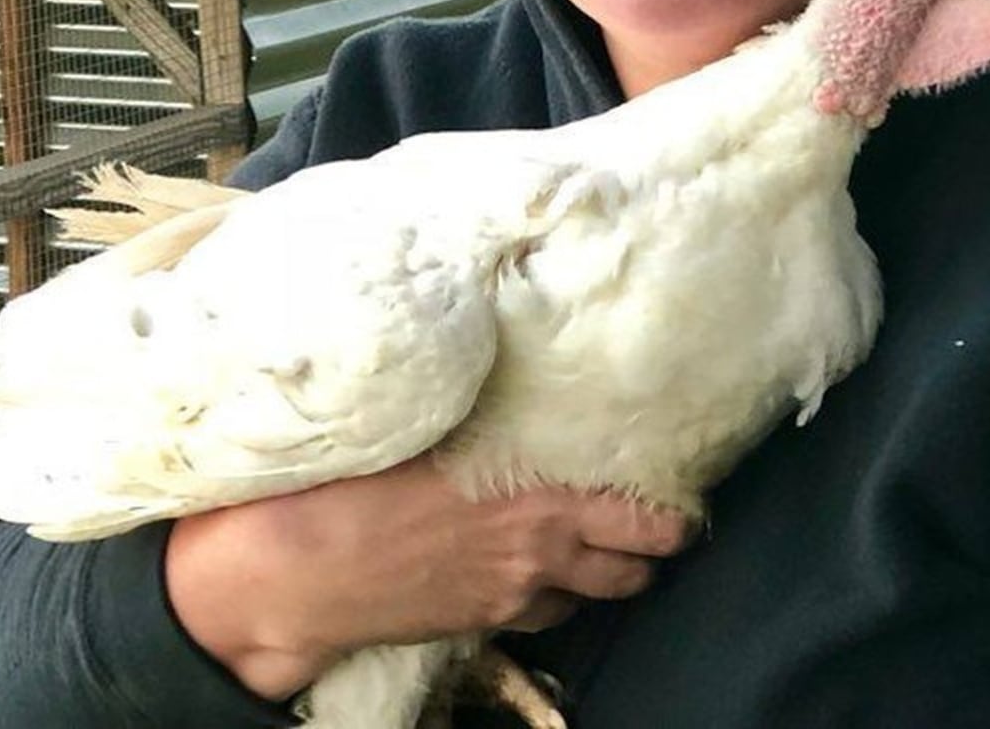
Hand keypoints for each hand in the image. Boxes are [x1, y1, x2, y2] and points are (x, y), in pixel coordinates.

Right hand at [164, 453, 691, 701]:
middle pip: (635, 564)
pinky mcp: (485, 619)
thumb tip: (523, 370)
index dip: (670, 507)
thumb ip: (496, 413)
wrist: (305, 567)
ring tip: (613, 547)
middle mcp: (539, 547)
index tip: (684, 485)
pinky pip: (547, 613)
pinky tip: (545, 571)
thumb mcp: (437, 424)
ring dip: (611, 572)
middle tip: (660, 520)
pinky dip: (557, 597)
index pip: (640, 512)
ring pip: (597, 594)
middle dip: (654, 546)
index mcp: (536, 490)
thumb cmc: (361, 478)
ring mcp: (514, 591)